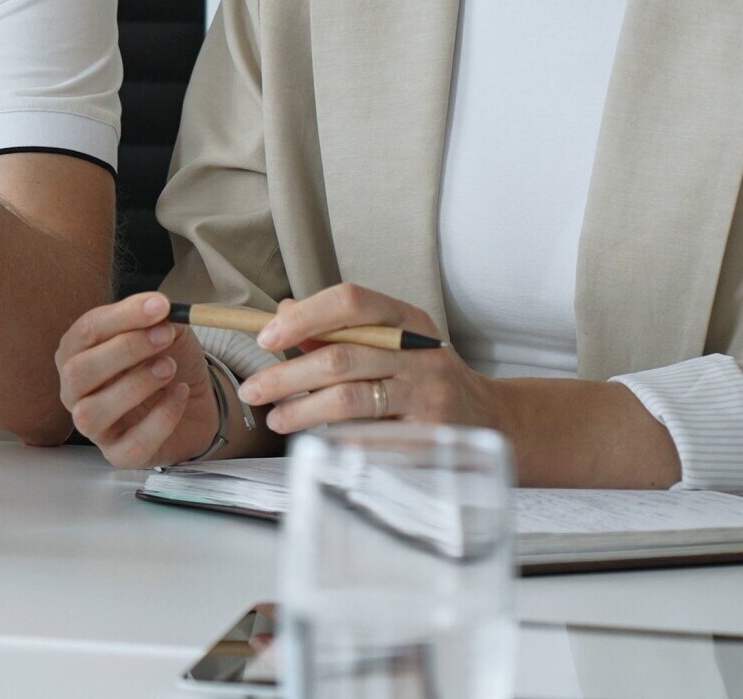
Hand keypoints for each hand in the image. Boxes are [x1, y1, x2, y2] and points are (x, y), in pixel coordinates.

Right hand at [56, 292, 214, 466]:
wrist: (192, 401)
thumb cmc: (166, 361)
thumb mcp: (164, 330)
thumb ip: (156, 319)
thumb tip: (157, 309)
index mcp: (78, 352)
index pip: (86, 331)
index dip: (123, 316)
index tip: (160, 305)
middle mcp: (76, 390)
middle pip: (78, 372)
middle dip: (124, 350)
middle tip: (164, 336)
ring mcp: (94, 426)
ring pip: (92, 413)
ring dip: (134, 386)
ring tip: (170, 367)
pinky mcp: (119, 454)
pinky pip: (131, 444)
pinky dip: (160, 418)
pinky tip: (180, 395)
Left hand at [238, 283, 502, 435]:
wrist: (488, 417)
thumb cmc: (421, 375)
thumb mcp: (390, 342)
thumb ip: (337, 329)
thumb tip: (282, 314)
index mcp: (408, 319)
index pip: (351, 302)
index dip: (304, 317)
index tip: (266, 338)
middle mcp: (421, 353)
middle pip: (341, 358)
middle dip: (286, 375)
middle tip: (253, 389)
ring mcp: (428, 395)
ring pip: (349, 400)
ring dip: (301, 410)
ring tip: (275, 418)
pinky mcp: (428, 435)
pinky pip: (369, 436)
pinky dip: (333, 437)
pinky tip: (312, 439)